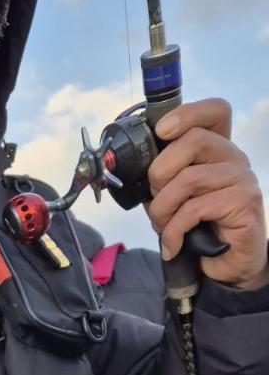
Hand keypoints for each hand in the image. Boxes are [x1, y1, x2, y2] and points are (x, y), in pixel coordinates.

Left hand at [145, 98, 268, 290]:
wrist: (227, 264)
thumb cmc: (198, 227)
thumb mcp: (174, 195)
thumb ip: (163, 175)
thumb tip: (131, 165)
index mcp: (217, 149)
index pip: (214, 111)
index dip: (187, 113)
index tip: (161, 131)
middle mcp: (234, 157)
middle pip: (194, 140)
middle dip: (160, 172)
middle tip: (155, 197)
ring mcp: (242, 178)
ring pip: (189, 178)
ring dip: (163, 208)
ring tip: (162, 226)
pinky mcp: (244, 203)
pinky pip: (195, 209)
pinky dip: (174, 231)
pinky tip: (172, 244)